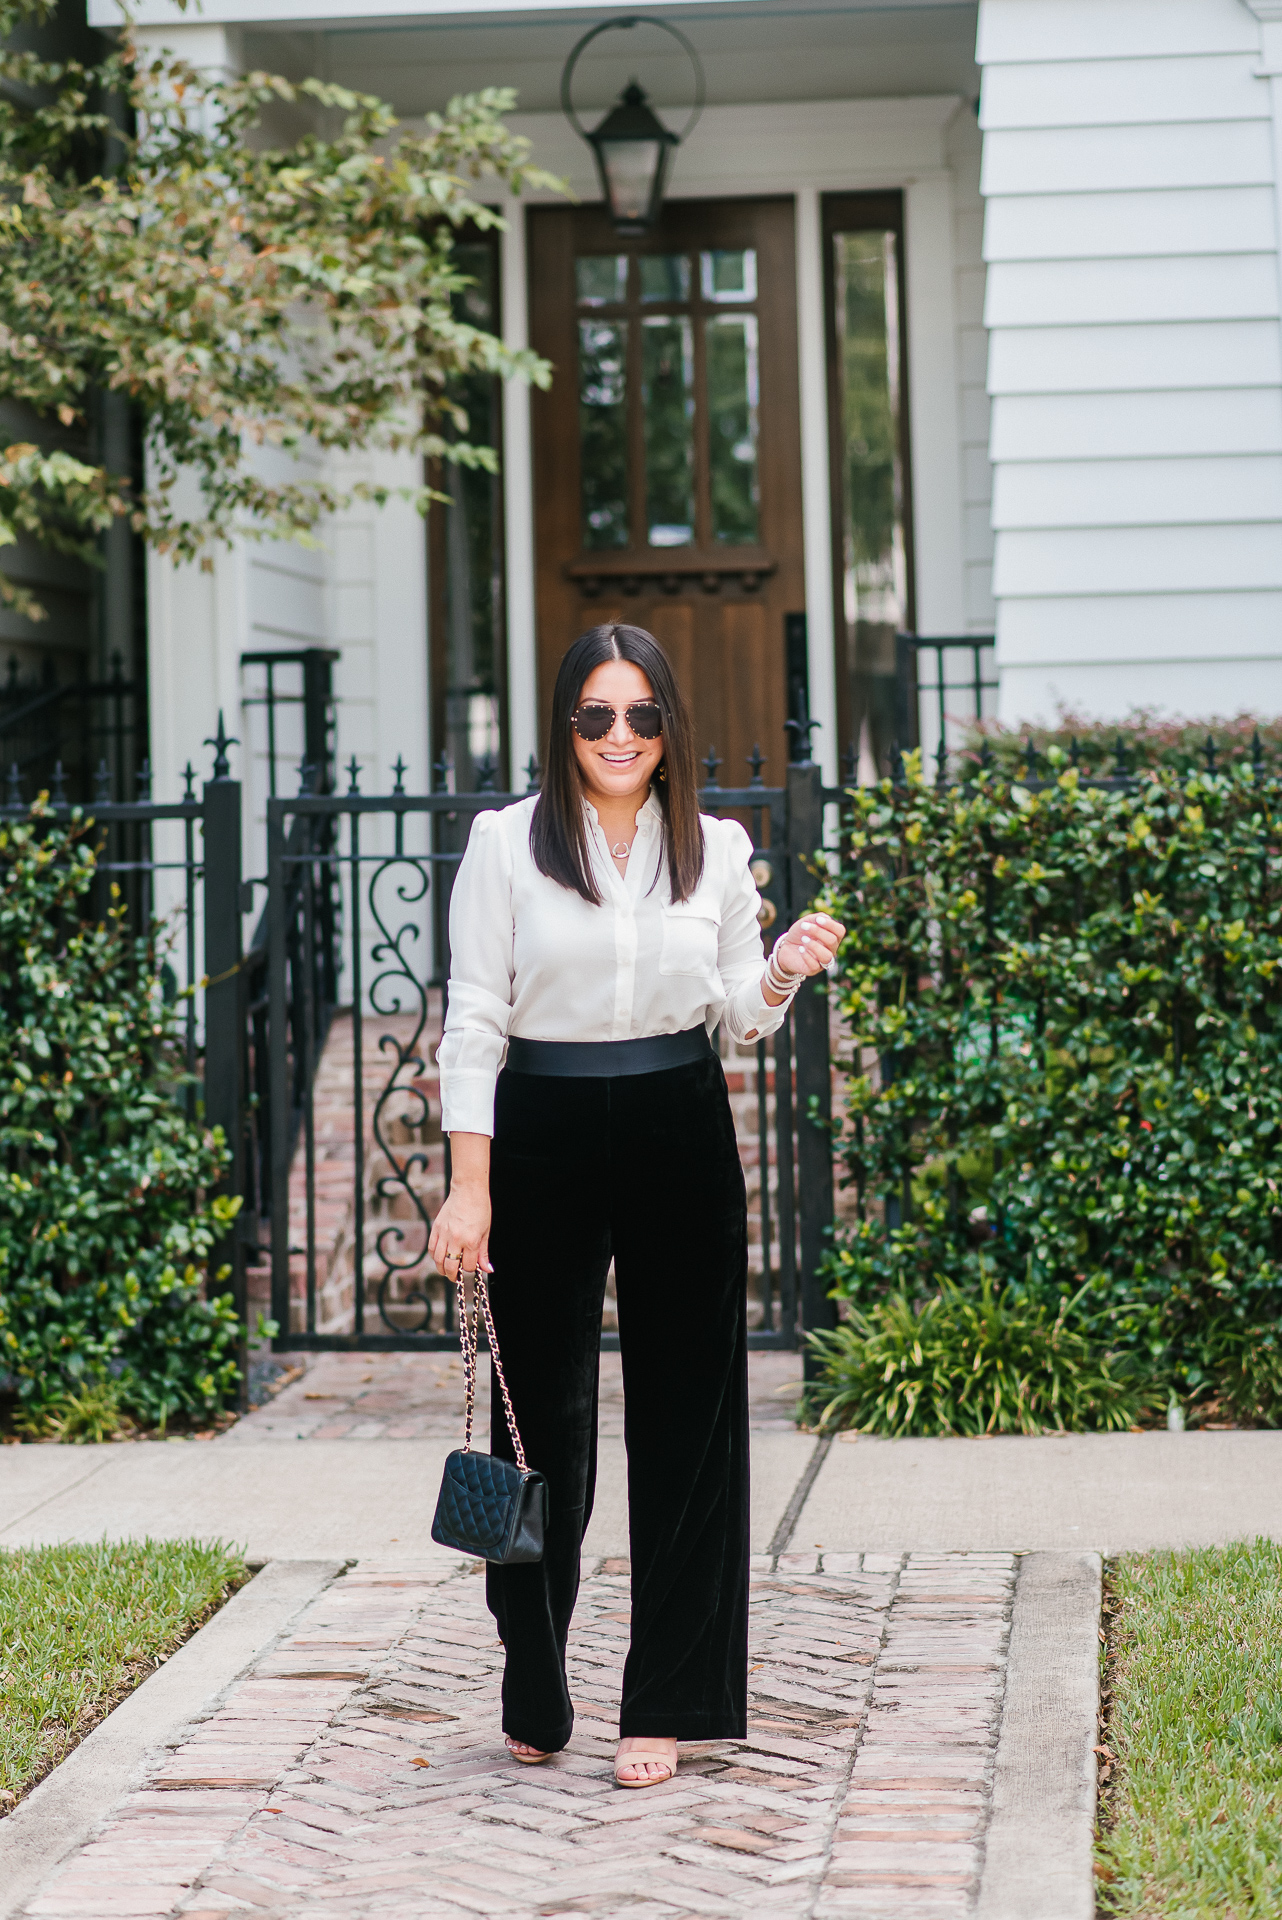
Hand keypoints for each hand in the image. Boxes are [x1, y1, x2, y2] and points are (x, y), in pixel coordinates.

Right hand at [428, 1133, 492, 1278]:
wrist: (468, 1190)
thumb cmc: (480, 1209)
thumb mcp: (486, 1231)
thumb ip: (484, 1252)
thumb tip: (487, 1269)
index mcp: (471, 1240)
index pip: (468, 1266)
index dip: (471, 1269)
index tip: (472, 1267)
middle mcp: (456, 1239)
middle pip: (451, 1267)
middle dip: (454, 1276)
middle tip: (456, 1277)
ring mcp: (444, 1234)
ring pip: (438, 1260)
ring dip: (442, 1268)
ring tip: (447, 1270)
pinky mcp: (436, 1228)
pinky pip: (432, 1248)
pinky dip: (434, 1256)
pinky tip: (440, 1257)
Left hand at [771, 910, 844, 980]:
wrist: (786, 947)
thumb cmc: (800, 934)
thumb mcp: (806, 922)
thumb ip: (816, 918)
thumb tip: (825, 918)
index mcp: (832, 937)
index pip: (840, 931)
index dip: (830, 924)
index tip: (817, 920)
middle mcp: (830, 950)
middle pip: (832, 941)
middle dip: (817, 931)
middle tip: (804, 927)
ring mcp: (822, 961)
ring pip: (827, 956)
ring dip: (814, 945)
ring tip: (803, 939)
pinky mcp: (813, 970)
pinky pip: (814, 965)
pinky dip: (807, 956)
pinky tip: (800, 949)